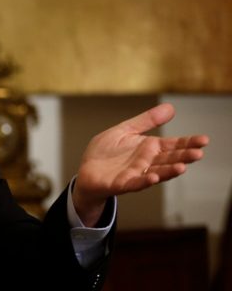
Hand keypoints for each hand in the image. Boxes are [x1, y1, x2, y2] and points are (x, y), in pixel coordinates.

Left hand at [73, 103, 208, 225]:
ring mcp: (135, 174)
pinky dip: (145, 180)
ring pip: (156, 172)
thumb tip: (171, 108)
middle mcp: (146, 162)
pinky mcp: (121, 183)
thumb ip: (146, 121)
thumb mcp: (125, 131)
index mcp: (149, 149)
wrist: (86, 172)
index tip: (204, 140)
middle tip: (199, 154)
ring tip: (182, 167)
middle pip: (168, 159)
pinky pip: (135, 182)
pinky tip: (154, 177)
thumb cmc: (106, 153)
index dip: (188, 143)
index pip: (172, 145)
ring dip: (169, 171)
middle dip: (183, 157)